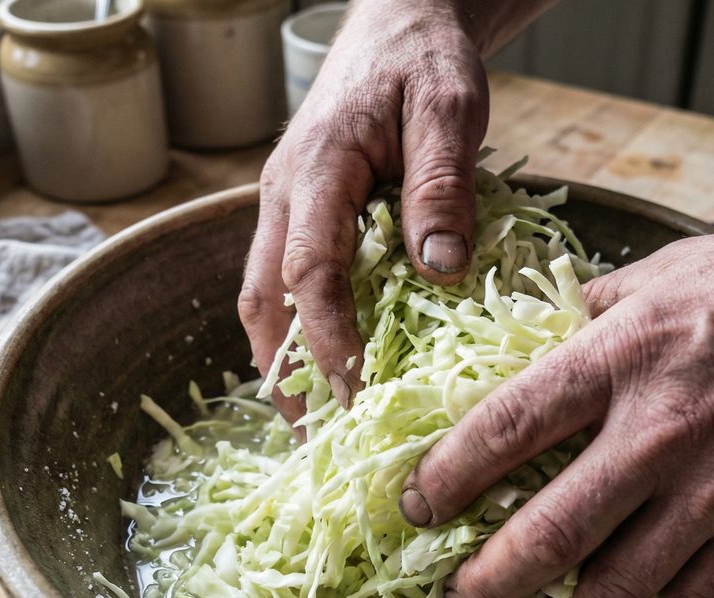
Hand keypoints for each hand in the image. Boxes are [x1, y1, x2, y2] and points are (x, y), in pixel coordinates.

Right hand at [239, 1, 489, 418]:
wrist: (396, 24)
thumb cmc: (424, 59)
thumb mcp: (449, 106)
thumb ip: (441, 182)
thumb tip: (440, 268)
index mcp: (317, 167)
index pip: (310, 270)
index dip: (328, 338)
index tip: (357, 393)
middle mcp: (283, 194)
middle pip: (264, 298)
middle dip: (285, 373)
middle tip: (317, 440)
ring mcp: (284, 207)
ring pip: (264, 298)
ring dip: (281, 364)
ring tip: (315, 426)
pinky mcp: (299, 217)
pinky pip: (284, 285)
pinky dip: (296, 335)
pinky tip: (323, 373)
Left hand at [399, 216, 713, 597]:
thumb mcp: (673, 268)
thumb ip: (600, 307)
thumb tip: (550, 332)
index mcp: (621, 355)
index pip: (506, 427)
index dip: (448, 475)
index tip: (417, 506)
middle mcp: (657, 430)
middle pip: (550, 529)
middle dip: (491, 579)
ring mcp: (713, 486)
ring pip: (618, 581)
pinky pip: (694, 594)